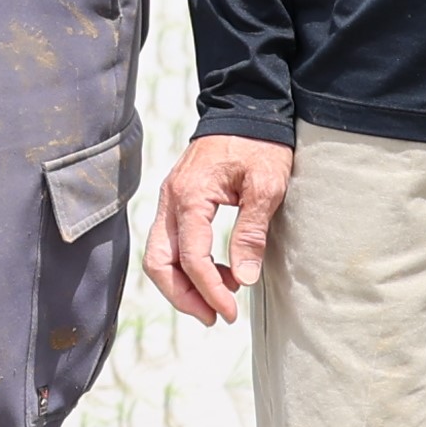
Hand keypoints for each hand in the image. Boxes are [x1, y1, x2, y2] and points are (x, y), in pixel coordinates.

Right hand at [150, 135, 294, 325]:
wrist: (245, 108)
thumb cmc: (259, 144)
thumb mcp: (267, 186)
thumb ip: (251, 232)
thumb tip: (243, 278)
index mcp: (191, 196)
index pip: (192, 258)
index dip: (210, 291)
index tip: (231, 312)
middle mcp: (171, 200)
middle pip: (158, 263)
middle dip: (183, 297)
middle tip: (215, 318)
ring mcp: (169, 200)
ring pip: (159, 256)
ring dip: (182, 286)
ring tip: (218, 302)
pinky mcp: (176, 201)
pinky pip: (169, 243)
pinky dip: (186, 266)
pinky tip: (219, 272)